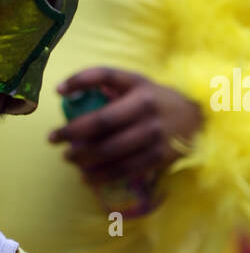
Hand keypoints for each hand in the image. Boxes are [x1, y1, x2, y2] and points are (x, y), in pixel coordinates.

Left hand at [49, 68, 202, 185]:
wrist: (198, 119)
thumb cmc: (155, 101)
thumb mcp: (136, 84)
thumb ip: (107, 84)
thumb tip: (66, 92)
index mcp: (139, 85)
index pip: (105, 76)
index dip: (80, 80)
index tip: (58, 91)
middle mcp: (146, 108)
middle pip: (102, 122)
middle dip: (72, 133)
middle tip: (53, 139)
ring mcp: (154, 134)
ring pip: (110, 150)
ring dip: (82, 157)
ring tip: (67, 158)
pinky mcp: (158, 157)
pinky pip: (124, 169)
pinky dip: (101, 175)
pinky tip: (86, 177)